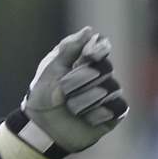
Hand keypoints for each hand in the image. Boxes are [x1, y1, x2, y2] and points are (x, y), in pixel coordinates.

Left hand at [12, 27, 128, 158]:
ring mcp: (108, 94)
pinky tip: (85, 119)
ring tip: (71, 108)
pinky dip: (97, 113)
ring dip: (84, 100)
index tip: (87, 55)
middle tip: (64, 91)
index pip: (101, 47)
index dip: (97, 50)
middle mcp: (100, 76)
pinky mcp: (113, 114)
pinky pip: (117, 107)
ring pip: (109, 89)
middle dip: (79, 80)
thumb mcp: (50, 70)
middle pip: (104, 69)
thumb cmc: (42, 97)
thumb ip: (68, 49)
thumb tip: (89, 30)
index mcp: (85, 62)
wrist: (40, 128)